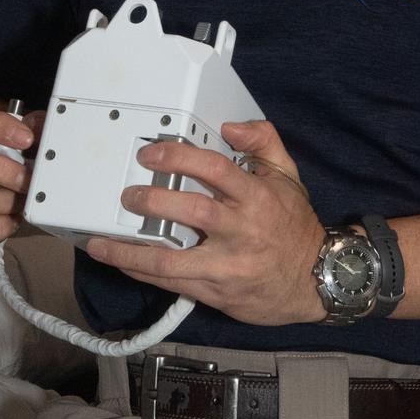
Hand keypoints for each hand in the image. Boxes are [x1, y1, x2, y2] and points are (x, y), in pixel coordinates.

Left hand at [86, 119, 326, 326]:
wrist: (317, 279)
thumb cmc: (295, 226)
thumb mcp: (288, 176)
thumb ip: (263, 142)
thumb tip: (230, 127)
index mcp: (256, 197)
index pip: (214, 169)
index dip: (178, 158)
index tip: (151, 154)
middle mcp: (241, 230)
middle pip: (190, 212)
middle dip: (151, 201)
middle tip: (127, 195)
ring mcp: (227, 265)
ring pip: (171, 260)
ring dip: (131, 252)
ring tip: (102, 243)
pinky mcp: (217, 291)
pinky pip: (173, 283)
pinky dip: (143, 273)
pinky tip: (123, 263)